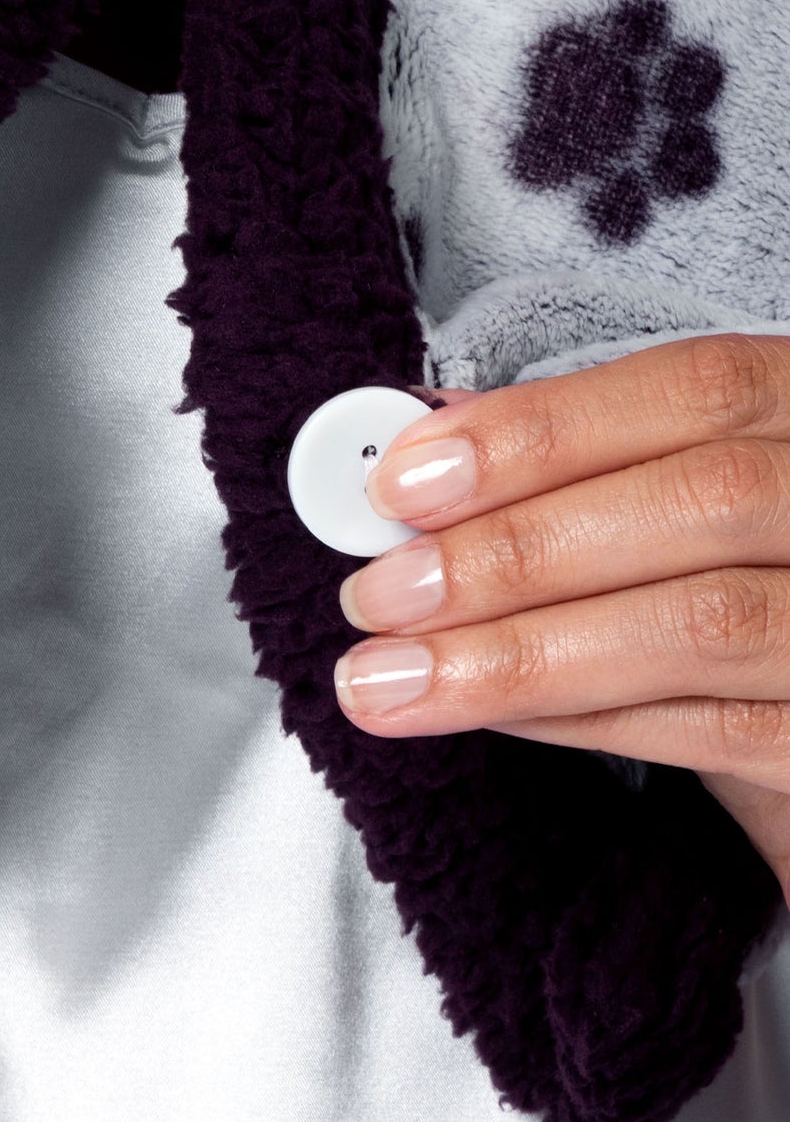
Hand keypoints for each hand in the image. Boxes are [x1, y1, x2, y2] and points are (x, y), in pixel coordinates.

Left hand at [332, 335, 789, 903]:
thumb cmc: (746, 584)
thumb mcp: (682, 507)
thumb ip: (578, 467)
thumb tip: (424, 446)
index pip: (698, 389)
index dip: (538, 431)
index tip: (400, 481)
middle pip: (704, 501)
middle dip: (513, 549)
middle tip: (375, 595)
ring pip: (703, 623)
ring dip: (514, 653)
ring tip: (385, 679)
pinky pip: (717, 732)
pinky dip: (574, 719)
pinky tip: (480, 712)